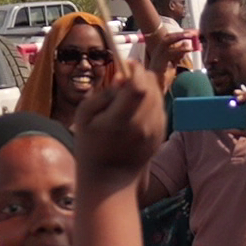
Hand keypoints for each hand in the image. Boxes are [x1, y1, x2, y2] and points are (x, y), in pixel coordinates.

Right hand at [67, 46, 166, 187]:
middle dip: (139, 75)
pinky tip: (135, 110)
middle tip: (125, 79)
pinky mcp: (161, 134)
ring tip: (128, 96)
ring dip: (145, 87)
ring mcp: (155, 130)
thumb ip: (103, 93)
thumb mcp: (84, 117)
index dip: (134, 69)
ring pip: (158, 93)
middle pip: (151, 85)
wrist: (110, 181)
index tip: (125, 65)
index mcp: (120, 120)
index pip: (138, 85)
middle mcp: (143, 125)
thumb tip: (121, 77)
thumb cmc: (90, 147)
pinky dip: (150, 101)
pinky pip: (160, 106)